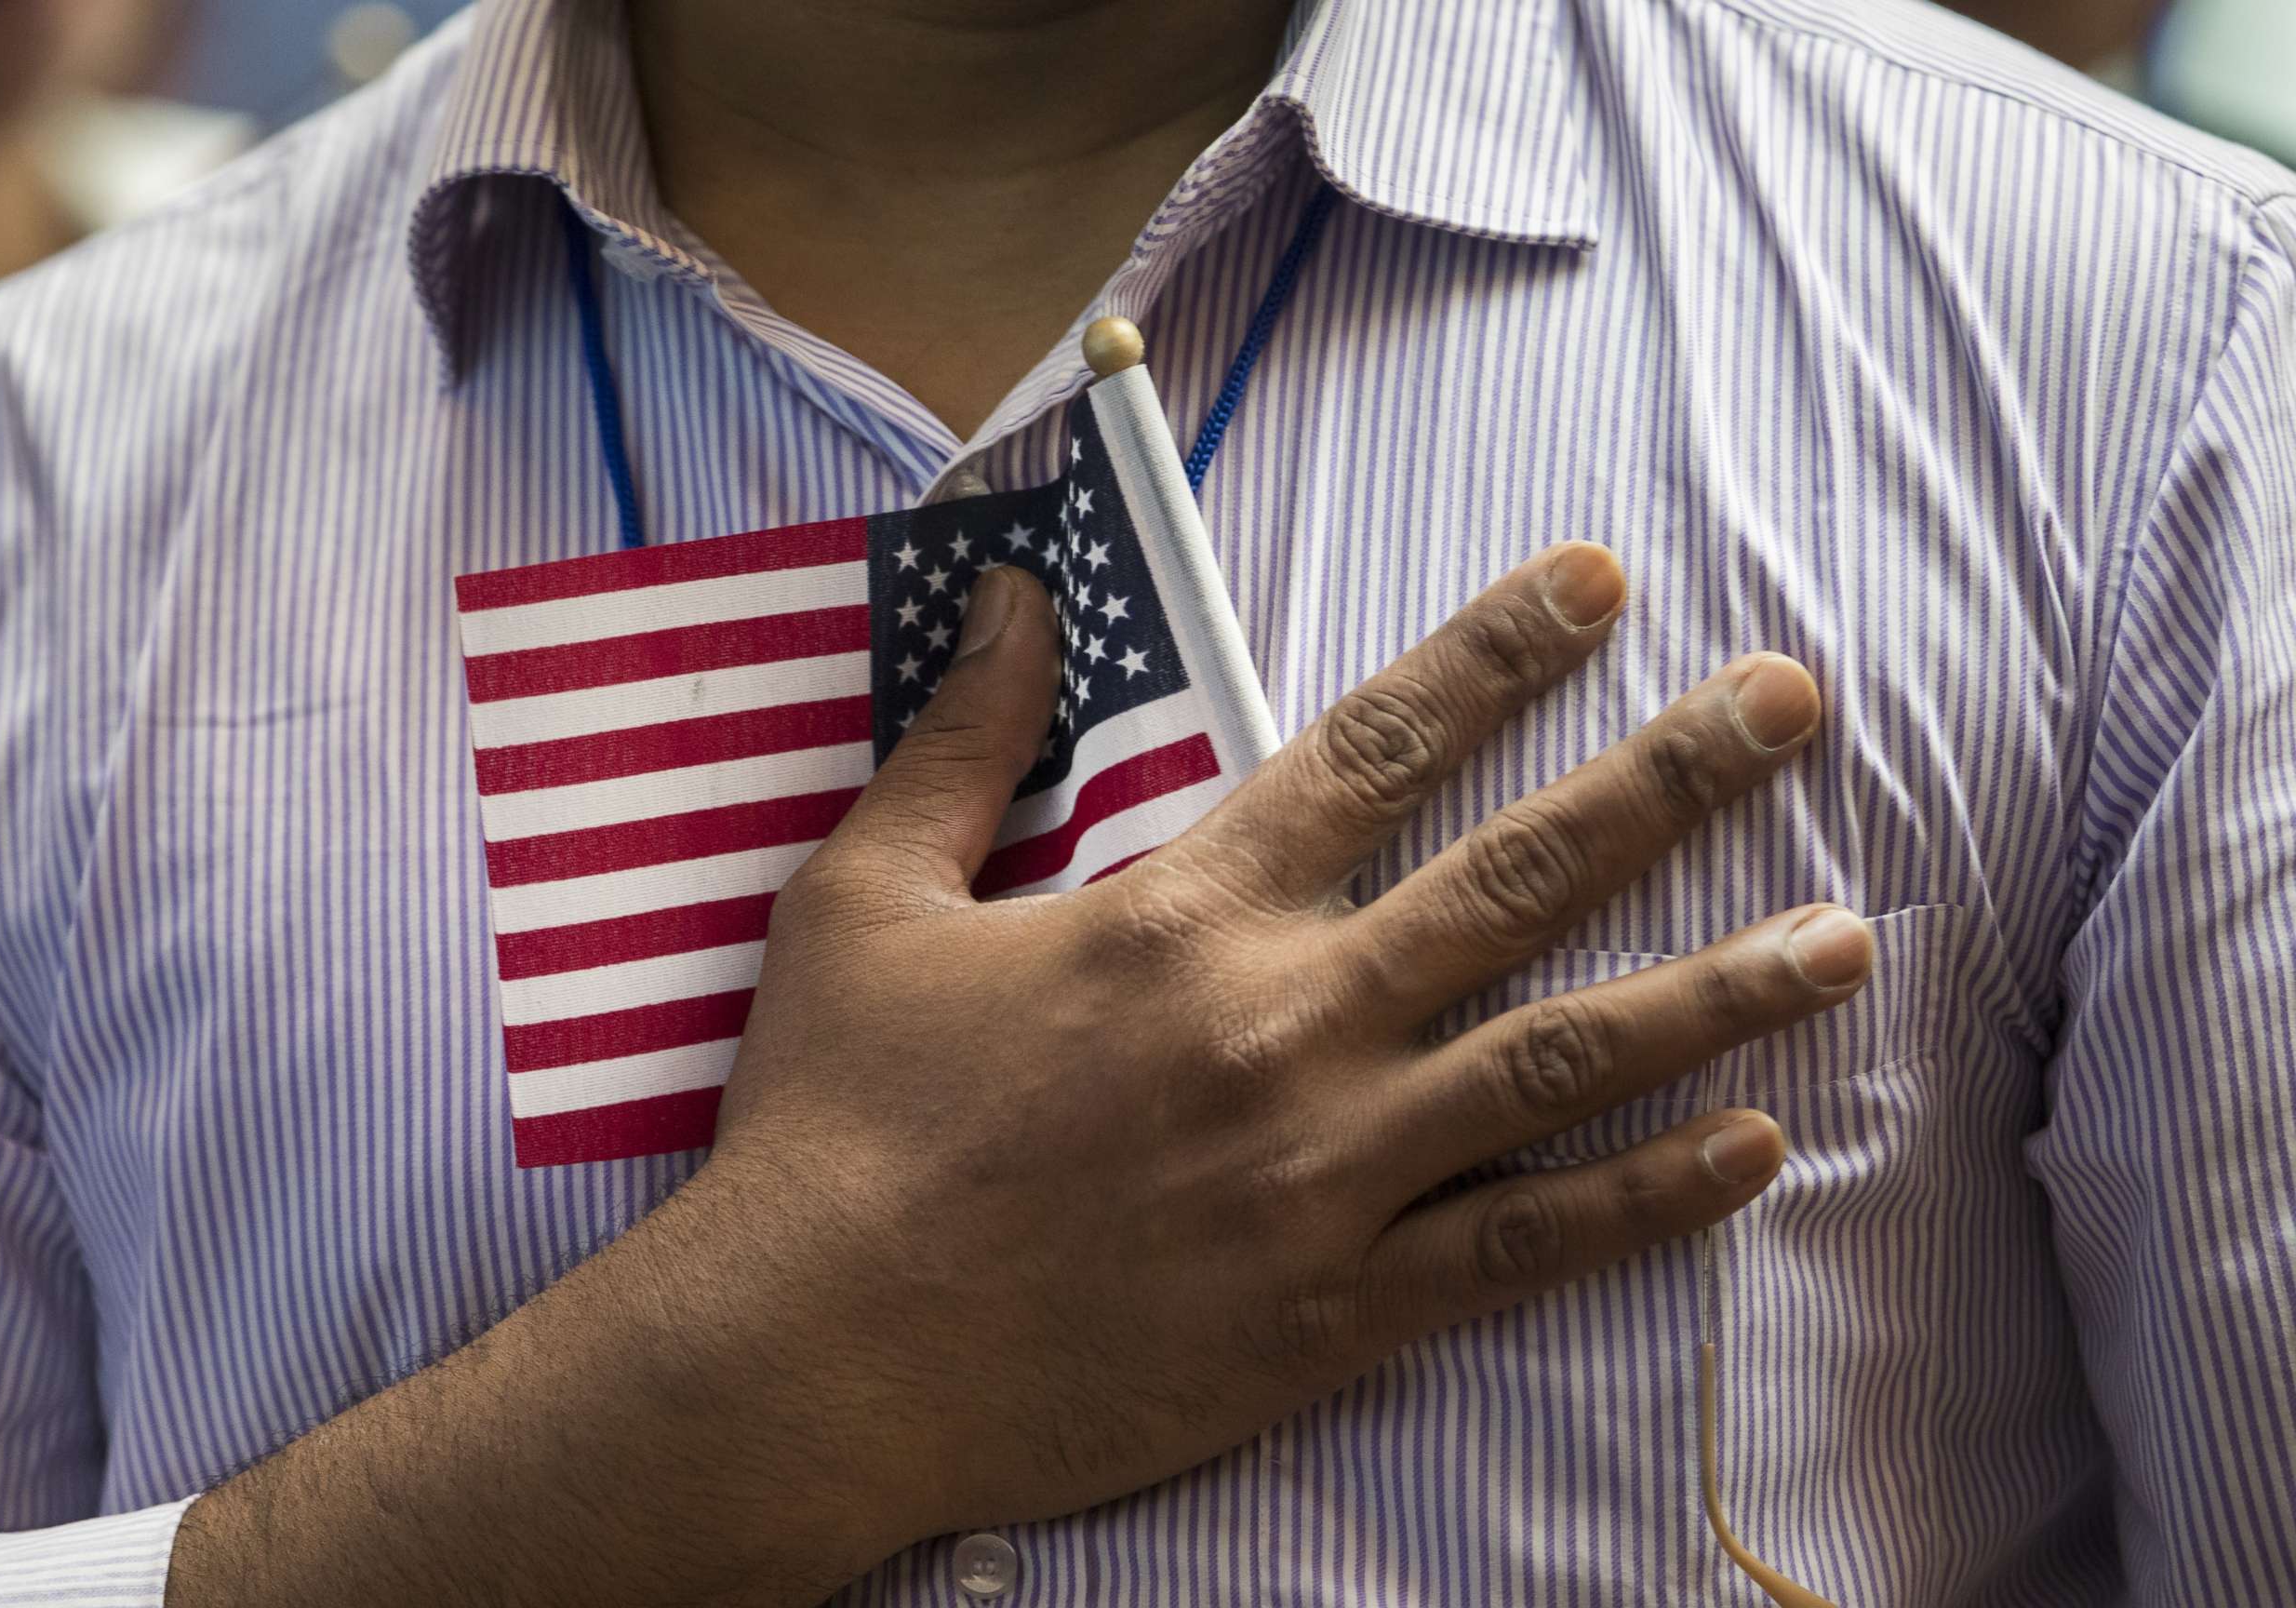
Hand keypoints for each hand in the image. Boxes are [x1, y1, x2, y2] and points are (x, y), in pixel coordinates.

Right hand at [704, 541, 1867, 1543]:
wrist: (816, 1354)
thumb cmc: (832, 1121)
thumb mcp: (863, 899)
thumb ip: (960, 739)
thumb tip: (1005, 593)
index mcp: (1177, 911)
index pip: (1371, 748)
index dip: (1493, 653)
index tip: (1597, 586)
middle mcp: (1282, 1021)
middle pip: (1518, 876)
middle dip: (1670, 777)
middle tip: (1794, 700)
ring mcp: (1324, 1170)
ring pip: (1561, 1056)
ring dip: (1716, 987)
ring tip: (1845, 934)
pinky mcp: (1333, 1307)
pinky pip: (1524, 1243)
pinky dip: (1648, 1197)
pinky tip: (1752, 1146)